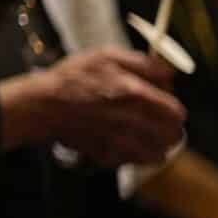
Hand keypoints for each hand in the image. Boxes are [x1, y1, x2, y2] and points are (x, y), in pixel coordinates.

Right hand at [0, 48, 183, 165]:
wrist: (40, 105)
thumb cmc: (71, 78)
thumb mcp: (106, 56)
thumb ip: (143, 63)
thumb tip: (170, 72)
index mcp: (135, 95)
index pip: (177, 112)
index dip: (173, 106)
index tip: (163, 101)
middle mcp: (132, 123)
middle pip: (172, 137)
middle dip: (169, 128)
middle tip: (156, 119)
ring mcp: (119, 143)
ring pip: (157, 154)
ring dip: (155, 144)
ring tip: (142, 133)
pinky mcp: (106, 157)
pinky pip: (132, 162)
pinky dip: (132, 154)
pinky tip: (121, 141)